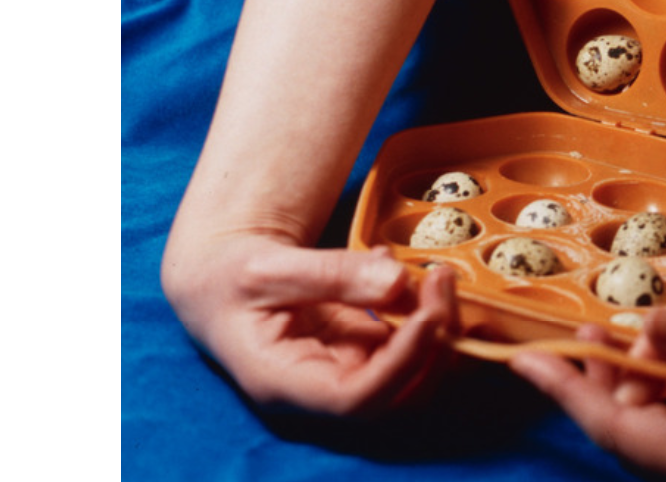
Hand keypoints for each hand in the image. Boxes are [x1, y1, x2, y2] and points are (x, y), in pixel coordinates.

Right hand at [163, 233, 459, 415]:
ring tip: (436, 274)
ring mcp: (345, 372)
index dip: (400, 363)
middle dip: (433, 344)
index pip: (355, 397)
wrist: (223, 281)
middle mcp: (320, 388)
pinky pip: (407, 344)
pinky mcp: (362, 352)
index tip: (425, 315)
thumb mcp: (268, 267)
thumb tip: (398, 280)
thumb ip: (331, 273)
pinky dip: (422, 310)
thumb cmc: (232, 279)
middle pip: (397, 394)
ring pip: (413, 372)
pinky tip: (406, 271)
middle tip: (441, 280)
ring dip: (438, 327)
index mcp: (283, 381)